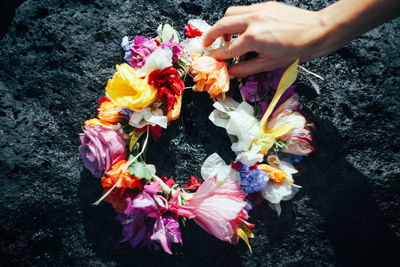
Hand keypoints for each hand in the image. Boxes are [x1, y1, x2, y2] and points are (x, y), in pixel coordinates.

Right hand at [203, 2, 325, 77]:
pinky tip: (241, 29)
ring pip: (230, 13)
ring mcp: (259, 10)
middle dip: (210, 36)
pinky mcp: (265, 5)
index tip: (210, 60)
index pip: (227, 49)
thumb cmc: (297, 50)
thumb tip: (230, 72)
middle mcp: (253, 20)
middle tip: (207, 45)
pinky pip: (244, 10)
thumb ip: (246, 68)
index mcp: (253, 37)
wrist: (318, 31)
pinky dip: (236, 19)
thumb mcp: (269, 64)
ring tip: (225, 36)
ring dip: (223, 24)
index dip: (217, 56)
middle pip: (222, 25)